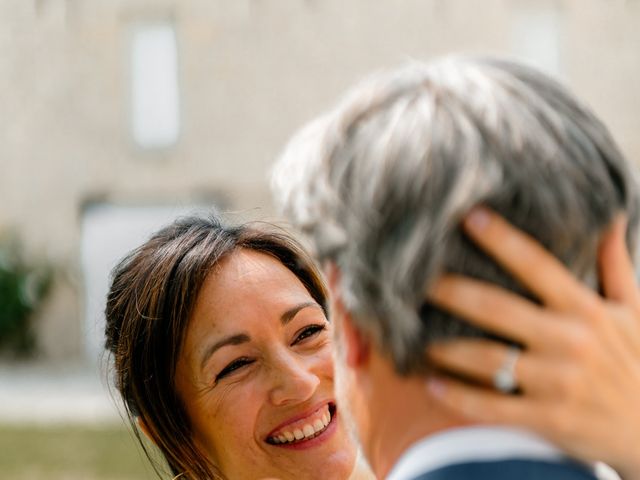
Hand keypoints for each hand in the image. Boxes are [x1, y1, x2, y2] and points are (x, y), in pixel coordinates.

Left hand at [425, 207, 639, 479]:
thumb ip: (615, 265)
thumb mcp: (633, 311)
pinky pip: (494, 408)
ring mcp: (558, 383)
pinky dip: (460, 398)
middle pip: (497, 308)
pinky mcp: (549, 419)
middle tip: (414, 276)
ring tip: (412, 334)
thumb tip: (608, 217)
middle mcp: (569, 341)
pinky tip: (431, 384)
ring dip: (447, 347)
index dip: (502, 239)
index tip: (468, 216)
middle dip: (452, 290)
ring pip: (489, 359)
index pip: (537, 265)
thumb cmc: (638, 362)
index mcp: (585, 310)